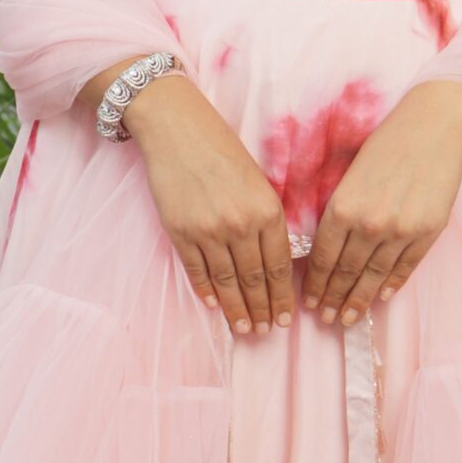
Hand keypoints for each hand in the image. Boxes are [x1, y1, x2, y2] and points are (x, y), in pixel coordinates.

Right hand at [123, 75, 294, 334]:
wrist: (177, 130)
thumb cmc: (222, 149)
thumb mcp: (258, 181)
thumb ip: (267, 218)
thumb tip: (273, 259)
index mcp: (267, 210)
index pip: (279, 267)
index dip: (282, 297)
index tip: (284, 318)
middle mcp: (240, 225)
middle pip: (254, 279)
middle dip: (261, 309)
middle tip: (264, 332)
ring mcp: (209, 231)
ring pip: (226, 282)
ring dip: (236, 309)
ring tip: (243, 327)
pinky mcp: (181, 232)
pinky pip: (197, 270)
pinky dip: (206, 290)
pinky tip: (214, 305)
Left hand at [302, 82, 461, 324]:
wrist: (434, 126)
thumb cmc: (387, 142)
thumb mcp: (350, 173)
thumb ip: (339, 209)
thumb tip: (326, 245)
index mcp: (343, 206)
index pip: (323, 257)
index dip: (315, 283)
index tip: (309, 301)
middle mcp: (368, 223)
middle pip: (346, 272)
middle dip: (333, 299)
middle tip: (325, 319)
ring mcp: (399, 231)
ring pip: (373, 276)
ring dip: (358, 301)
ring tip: (347, 319)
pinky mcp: (426, 233)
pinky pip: (404, 267)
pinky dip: (390, 285)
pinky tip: (380, 297)